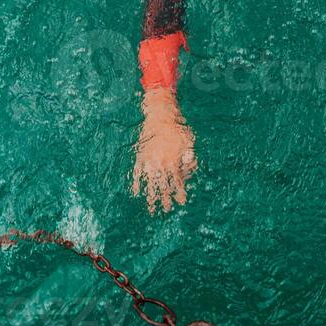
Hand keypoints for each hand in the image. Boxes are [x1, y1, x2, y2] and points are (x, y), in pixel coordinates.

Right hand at [132, 89, 196, 212]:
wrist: (161, 116)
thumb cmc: (177, 128)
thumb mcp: (189, 140)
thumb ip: (189, 156)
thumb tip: (190, 167)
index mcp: (173, 160)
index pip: (178, 182)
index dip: (180, 193)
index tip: (182, 202)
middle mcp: (161, 162)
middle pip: (164, 186)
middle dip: (166, 199)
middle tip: (167, 210)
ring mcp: (150, 160)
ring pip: (150, 183)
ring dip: (151, 197)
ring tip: (151, 209)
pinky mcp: (141, 156)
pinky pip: (137, 172)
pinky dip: (136, 183)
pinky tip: (136, 192)